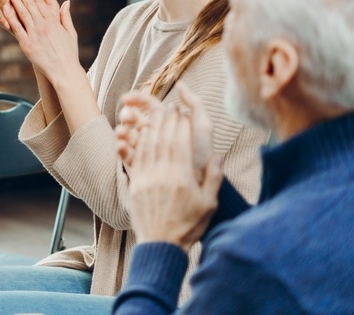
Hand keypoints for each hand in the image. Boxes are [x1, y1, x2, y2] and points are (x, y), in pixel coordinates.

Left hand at [0, 0, 78, 83]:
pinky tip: (4, 7)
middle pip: (29, 4)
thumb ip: (65, 16)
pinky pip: (16, 28)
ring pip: (22, 13)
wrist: (64, 71)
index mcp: (53, 21)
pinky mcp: (27, 44)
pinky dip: (10, 17)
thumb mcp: (70, 32)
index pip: (39, 1)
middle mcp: (43, 25)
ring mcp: (34, 34)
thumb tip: (67, 2)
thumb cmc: (68, 53)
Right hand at [117, 84, 214, 179]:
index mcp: (167, 121)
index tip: (125, 98)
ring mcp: (148, 149)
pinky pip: (129, 155)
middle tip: (125, 117)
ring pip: (130, 136)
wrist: (200, 183)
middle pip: (136, 119)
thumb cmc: (203, 154)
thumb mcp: (203, 127)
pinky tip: (121, 146)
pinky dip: (122, 149)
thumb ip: (195, 104)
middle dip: (128, 115)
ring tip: (121, 132)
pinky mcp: (143, 165)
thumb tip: (180, 84)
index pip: (148, 105)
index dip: (136, 99)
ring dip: (122, 131)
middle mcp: (156, 133)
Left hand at [126, 108, 223, 250]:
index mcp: (182, 178)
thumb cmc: (189, 226)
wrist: (161, 245)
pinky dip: (139, 142)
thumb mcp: (209, 204)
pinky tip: (142, 133)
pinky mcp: (135, 184)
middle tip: (171, 107)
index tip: (184, 112)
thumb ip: (213, 177)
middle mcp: (162, 174)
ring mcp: (146, 178)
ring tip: (156, 113)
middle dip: (167, 120)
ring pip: (148, 145)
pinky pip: (136, 157)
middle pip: (163, 139)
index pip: (181, 143)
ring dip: (152, 127)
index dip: (182, 125)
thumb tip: (217, 154)